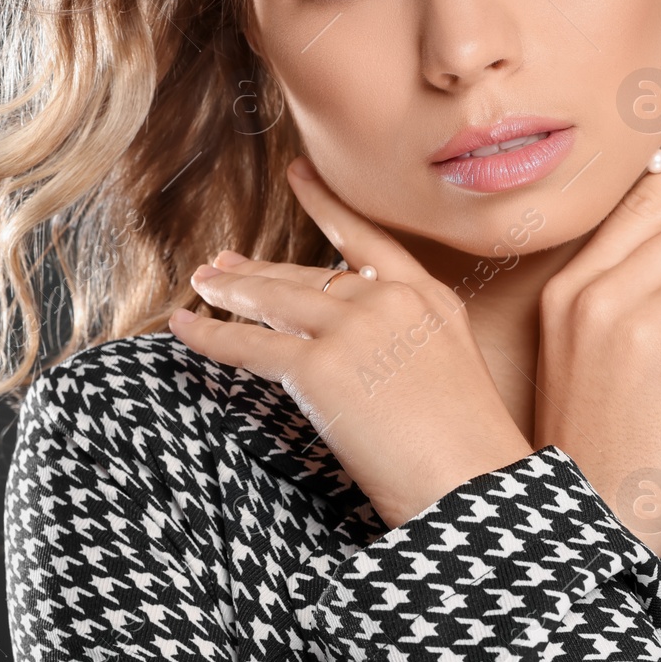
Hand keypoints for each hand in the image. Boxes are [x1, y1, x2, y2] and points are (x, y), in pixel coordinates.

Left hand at [168, 156, 533, 529]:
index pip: (368, 240)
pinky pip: (249, 346)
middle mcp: (392, 300)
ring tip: (200, 285)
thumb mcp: (452, 374)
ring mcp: (353, 328)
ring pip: (275, 300)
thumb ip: (408, 346)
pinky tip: (184, 329)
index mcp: (432, 299)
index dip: (326, 206)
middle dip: (261, 268)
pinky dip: (210, 336)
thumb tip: (362, 351)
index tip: (298, 176)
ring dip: (230, 291)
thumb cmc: (469, 453)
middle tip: (223, 263)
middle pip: (310, 273)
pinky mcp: (319, 366)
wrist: (475, 485)